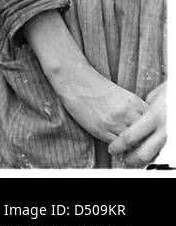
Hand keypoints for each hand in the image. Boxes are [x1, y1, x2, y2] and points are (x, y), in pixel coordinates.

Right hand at [25, 10, 147, 145]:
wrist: (74, 80)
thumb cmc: (96, 86)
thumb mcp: (122, 95)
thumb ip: (135, 109)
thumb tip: (142, 124)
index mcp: (134, 103)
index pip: (150, 123)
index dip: (147, 128)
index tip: (142, 129)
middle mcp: (126, 113)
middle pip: (143, 134)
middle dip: (140, 137)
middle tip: (134, 137)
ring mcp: (113, 123)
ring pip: (131, 142)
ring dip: (129, 143)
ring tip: (124, 140)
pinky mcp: (100, 130)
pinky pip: (116, 145)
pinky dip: (118, 145)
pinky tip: (114, 140)